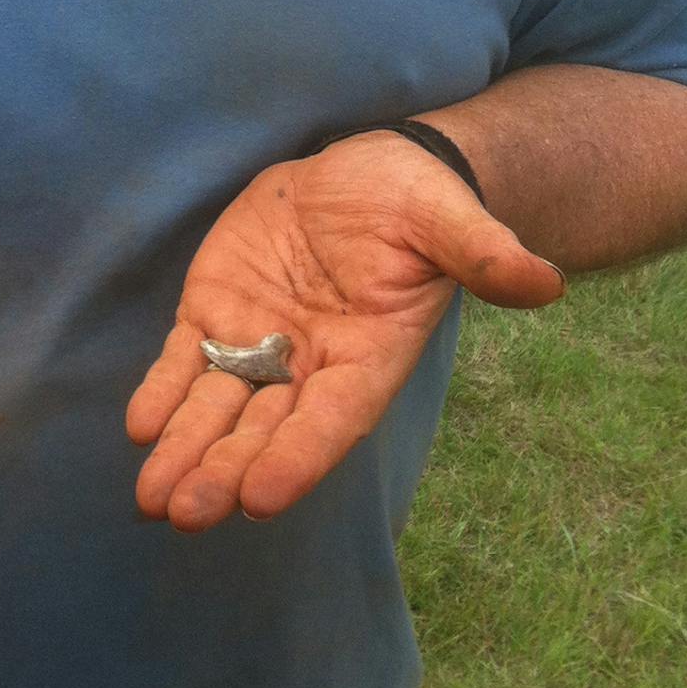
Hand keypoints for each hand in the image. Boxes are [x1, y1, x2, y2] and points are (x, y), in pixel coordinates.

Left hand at [127, 132, 565, 532]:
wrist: (367, 173)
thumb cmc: (417, 203)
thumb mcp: (452, 222)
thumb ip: (486, 255)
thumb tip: (546, 282)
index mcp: (370, 357)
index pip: (332, 418)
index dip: (298, 458)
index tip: (261, 500)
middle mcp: (310, 365)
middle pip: (264, 429)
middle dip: (224, 471)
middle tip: (185, 514)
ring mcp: (260, 341)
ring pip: (216, 407)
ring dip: (184, 451)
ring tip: (152, 499)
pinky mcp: (217, 309)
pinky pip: (185, 359)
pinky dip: (162, 393)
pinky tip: (140, 427)